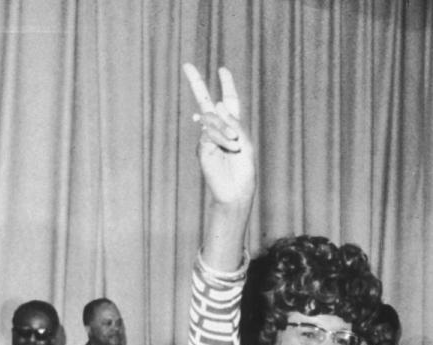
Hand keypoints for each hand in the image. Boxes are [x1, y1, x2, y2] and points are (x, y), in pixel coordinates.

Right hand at [184, 65, 255, 209]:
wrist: (236, 191)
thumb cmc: (244, 170)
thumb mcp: (246, 143)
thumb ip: (234, 123)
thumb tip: (217, 104)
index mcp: (233, 126)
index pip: (229, 101)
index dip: (227, 85)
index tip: (223, 70)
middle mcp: (218, 129)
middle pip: (206, 102)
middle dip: (196, 83)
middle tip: (186, 65)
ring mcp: (208, 137)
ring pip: (211, 120)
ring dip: (225, 129)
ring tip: (235, 144)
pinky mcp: (202, 147)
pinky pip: (209, 133)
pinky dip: (222, 138)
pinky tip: (230, 147)